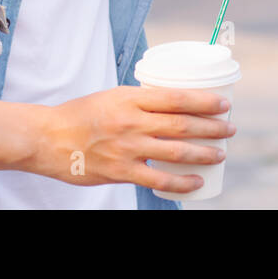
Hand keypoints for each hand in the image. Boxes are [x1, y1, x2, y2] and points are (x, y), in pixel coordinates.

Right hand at [28, 86, 234, 193]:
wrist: (47, 138)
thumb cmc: (80, 114)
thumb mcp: (111, 96)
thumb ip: (139, 101)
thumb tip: (170, 106)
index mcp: (131, 97)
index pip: (177, 97)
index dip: (205, 101)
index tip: (224, 104)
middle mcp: (132, 121)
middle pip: (183, 124)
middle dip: (212, 127)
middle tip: (230, 129)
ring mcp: (127, 148)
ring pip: (176, 152)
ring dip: (204, 153)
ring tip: (220, 153)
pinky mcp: (121, 172)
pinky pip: (158, 180)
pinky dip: (181, 182)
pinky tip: (197, 182)